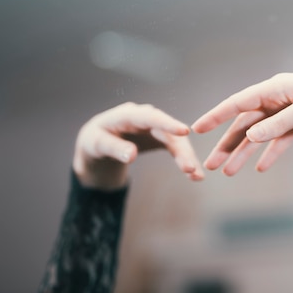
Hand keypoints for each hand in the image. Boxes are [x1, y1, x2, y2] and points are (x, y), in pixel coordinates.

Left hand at [72, 102, 204, 188]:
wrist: (100, 143)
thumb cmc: (95, 141)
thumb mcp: (96, 145)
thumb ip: (113, 148)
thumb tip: (131, 155)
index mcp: (126, 115)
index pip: (149, 117)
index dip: (167, 123)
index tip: (184, 131)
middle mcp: (145, 118)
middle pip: (167, 132)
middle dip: (181, 150)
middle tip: (190, 169)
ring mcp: (155, 127)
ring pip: (175, 141)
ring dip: (187, 157)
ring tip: (197, 176)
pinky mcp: (161, 137)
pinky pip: (176, 148)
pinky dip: (184, 160)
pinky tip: (195, 175)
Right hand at [192, 66, 292, 175]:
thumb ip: (279, 123)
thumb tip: (249, 136)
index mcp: (276, 88)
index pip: (238, 103)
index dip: (216, 116)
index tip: (196, 129)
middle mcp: (279, 97)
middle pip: (246, 123)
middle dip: (227, 144)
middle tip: (210, 166)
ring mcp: (291, 109)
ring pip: (261, 133)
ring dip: (245, 152)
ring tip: (229, 172)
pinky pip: (281, 138)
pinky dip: (271, 152)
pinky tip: (261, 167)